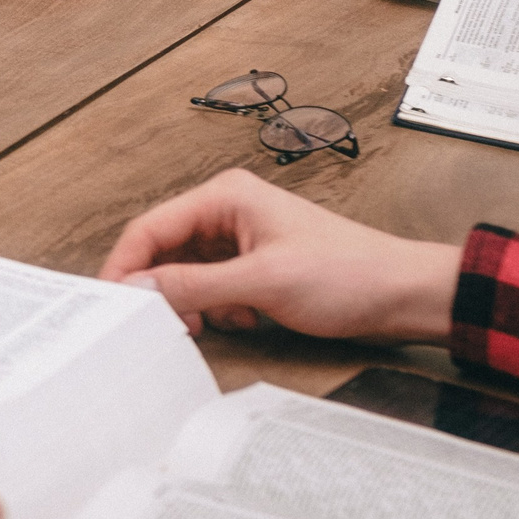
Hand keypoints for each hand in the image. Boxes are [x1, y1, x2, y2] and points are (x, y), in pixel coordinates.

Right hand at [100, 166, 460, 341]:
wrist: (405, 295)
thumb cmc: (349, 275)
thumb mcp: (261, 283)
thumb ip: (192, 285)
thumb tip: (138, 290)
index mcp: (225, 196)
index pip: (151, 228)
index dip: (126, 266)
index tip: (113, 302)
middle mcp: (228, 210)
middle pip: (165, 249)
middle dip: (163, 288)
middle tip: (160, 322)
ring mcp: (241, 236)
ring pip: (186, 270)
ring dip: (194, 301)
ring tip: (212, 322)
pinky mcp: (254, 262)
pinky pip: (212, 284)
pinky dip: (217, 307)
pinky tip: (243, 319)